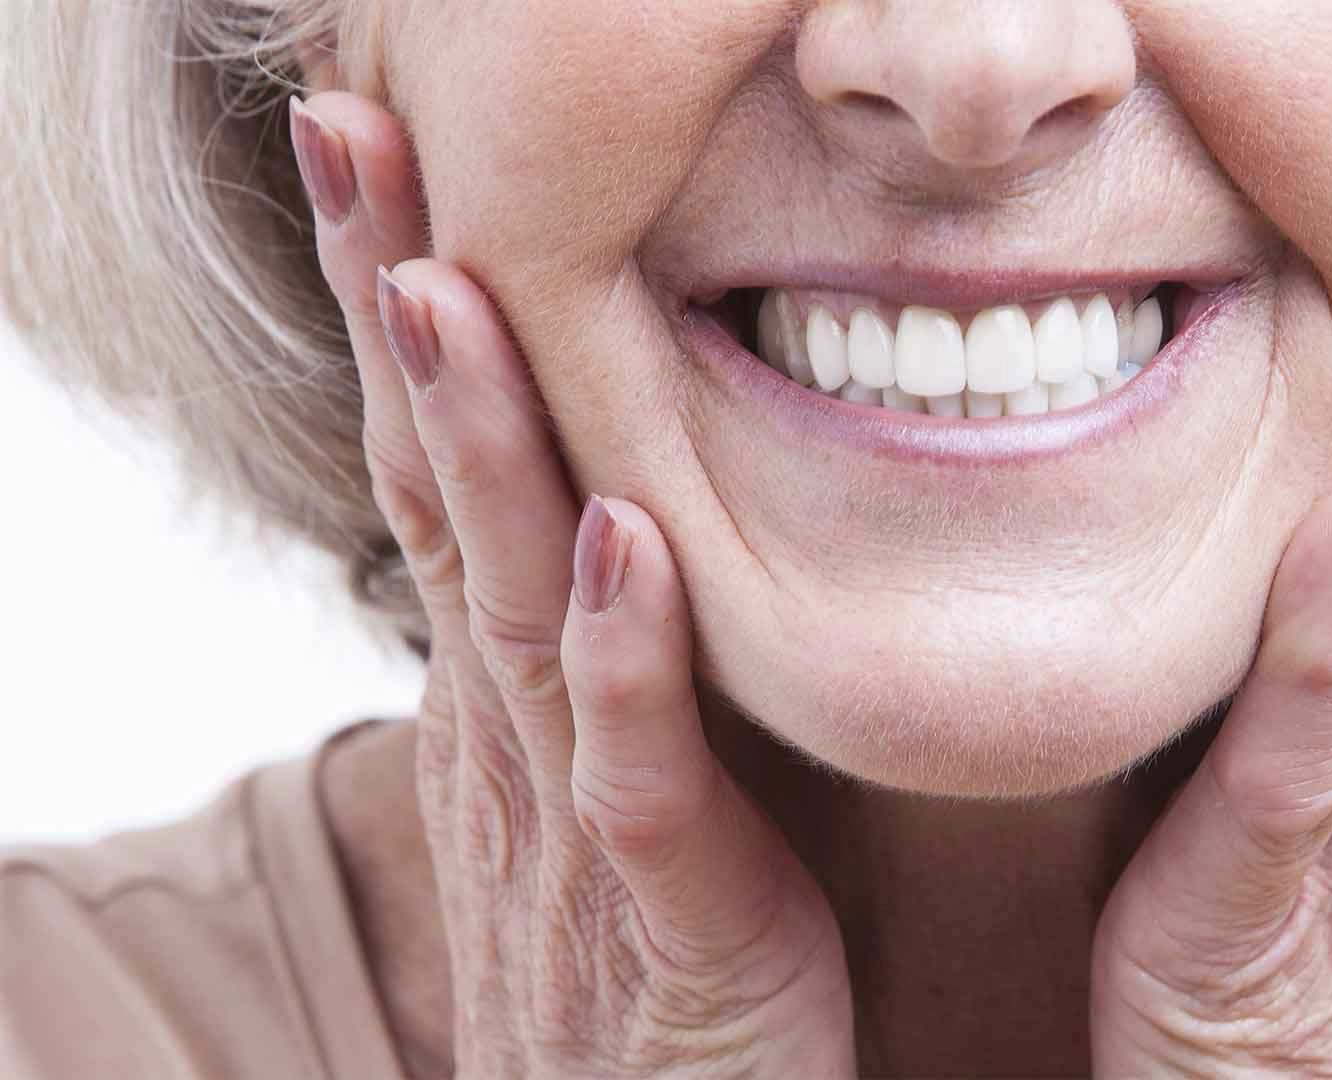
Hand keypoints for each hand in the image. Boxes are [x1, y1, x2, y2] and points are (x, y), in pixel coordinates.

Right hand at [290, 93, 854, 1076]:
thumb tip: (604, 516)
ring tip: (445, 281)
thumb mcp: (607, 784)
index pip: (443, 470)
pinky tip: (619, 542)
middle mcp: (517, 738)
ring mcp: (578, 824)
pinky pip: (637, 777)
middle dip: (398, 310)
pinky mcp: (671, 919)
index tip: (385, 155)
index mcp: (514, 697)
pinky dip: (624, 658)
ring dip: (479, 442)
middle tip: (353, 132)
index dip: (410, 312)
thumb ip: (603, 657)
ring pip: (515, 604)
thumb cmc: (657, 966)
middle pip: (440, 492)